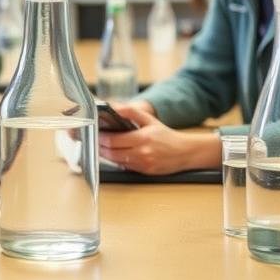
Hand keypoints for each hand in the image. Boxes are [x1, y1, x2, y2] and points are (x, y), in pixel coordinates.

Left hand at [97, 105, 221, 174]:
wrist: (185, 152)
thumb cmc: (166, 135)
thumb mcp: (149, 119)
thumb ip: (130, 111)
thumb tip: (114, 106)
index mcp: (142, 138)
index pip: (113, 140)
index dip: (101, 137)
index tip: (96, 133)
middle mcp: (142, 153)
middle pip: (112, 152)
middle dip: (100, 147)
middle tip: (95, 140)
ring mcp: (143, 164)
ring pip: (116, 161)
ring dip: (106, 155)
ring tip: (100, 147)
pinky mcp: (144, 172)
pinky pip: (125, 166)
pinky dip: (117, 160)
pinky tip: (114, 154)